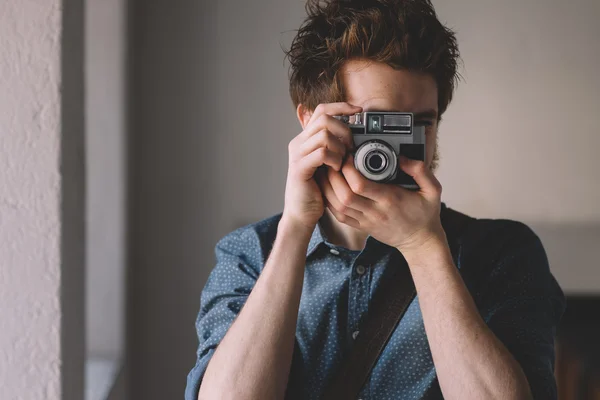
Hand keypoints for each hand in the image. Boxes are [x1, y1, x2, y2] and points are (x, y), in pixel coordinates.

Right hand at [282, 102, 361, 229]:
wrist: (302, 212)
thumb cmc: (317, 190)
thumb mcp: (328, 163)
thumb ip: (335, 147)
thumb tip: (354, 134)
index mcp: (306, 139)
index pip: (322, 110)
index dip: (341, 106)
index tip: (358, 111)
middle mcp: (299, 142)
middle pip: (324, 118)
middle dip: (344, 130)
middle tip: (350, 148)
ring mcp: (297, 154)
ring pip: (324, 135)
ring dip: (339, 147)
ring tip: (342, 162)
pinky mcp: (299, 168)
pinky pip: (321, 153)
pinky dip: (334, 159)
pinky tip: (336, 169)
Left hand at [317, 154, 444, 253]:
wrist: (420, 241)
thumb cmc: (426, 215)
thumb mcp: (432, 190)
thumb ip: (420, 170)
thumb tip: (402, 158)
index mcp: (390, 200)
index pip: (361, 185)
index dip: (348, 169)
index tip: (348, 156)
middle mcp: (375, 211)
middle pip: (344, 195)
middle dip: (334, 176)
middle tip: (333, 162)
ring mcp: (366, 221)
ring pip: (338, 206)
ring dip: (328, 188)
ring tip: (328, 172)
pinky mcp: (361, 226)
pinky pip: (339, 216)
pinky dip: (330, 201)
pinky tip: (329, 189)